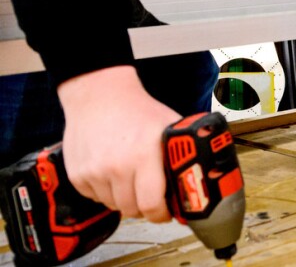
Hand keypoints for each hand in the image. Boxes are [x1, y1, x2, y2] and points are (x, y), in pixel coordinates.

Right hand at [56, 66, 182, 221]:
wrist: (99, 96)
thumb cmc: (138, 110)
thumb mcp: (169, 126)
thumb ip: (184, 150)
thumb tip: (201, 173)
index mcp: (144, 155)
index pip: (151, 204)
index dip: (161, 214)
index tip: (166, 213)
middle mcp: (117, 166)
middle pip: (132, 209)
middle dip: (145, 207)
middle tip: (151, 196)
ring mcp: (94, 172)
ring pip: (114, 205)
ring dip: (125, 199)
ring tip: (131, 178)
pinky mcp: (77, 176)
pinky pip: (95, 198)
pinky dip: (105, 192)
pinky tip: (112, 172)